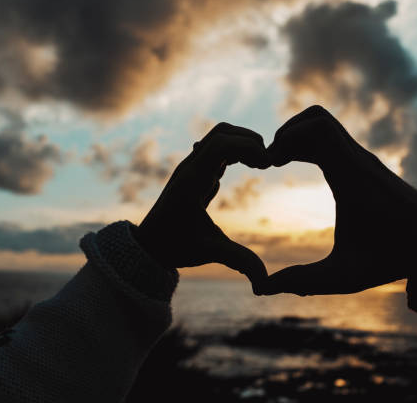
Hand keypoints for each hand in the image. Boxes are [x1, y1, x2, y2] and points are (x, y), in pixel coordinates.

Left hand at [134, 123, 270, 293]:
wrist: (148, 246)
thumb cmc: (174, 247)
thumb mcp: (208, 252)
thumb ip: (238, 262)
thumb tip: (264, 284)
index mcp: (192, 179)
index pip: (222, 143)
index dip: (249, 147)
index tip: (268, 166)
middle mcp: (190, 167)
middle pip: (222, 132)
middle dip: (249, 140)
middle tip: (268, 163)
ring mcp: (191, 167)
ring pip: (218, 137)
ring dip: (242, 143)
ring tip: (260, 165)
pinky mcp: (194, 172)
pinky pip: (216, 149)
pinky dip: (235, 151)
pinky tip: (246, 168)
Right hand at [262, 105, 416, 295]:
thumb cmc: (392, 258)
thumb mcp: (344, 275)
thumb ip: (303, 280)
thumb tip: (262, 289)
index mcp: (350, 176)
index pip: (316, 128)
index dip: (286, 137)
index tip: (269, 163)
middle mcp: (357, 160)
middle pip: (317, 118)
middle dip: (287, 133)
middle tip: (270, 161)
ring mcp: (363, 160)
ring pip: (326, 125)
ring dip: (299, 136)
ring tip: (280, 161)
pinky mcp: (367, 166)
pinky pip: (334, 140)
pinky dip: (313, 144)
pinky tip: (302, 169)